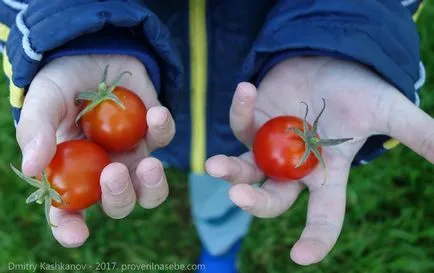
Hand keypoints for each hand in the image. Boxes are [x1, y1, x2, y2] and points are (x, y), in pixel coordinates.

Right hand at [16, 55, 174, 246]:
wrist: (93, 51)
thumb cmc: (62, 80)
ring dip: (154, 183)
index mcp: (70, 172)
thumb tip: (31, 166)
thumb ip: (36, 130)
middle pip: (119, 204)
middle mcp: (103, 171)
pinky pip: (164, 141)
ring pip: (150, 188)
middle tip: (114, 172)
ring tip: (150, 163)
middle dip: (119, 196)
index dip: (70, 228)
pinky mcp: (152, 134)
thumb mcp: (43, 99)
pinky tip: (155, 112)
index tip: (77, 235)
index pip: (67, 211)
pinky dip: (162, 129)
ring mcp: (131, 154)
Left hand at [206, 56, 433, 264]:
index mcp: (327, 174)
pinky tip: (247, 89)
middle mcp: (295, 167)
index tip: (301, 256)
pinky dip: (240, 110)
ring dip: (229, 170)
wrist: (333, 59)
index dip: (315, 238)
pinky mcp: (254, 122)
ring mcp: (270, 147)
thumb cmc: (359, 89)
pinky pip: (241, 124)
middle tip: (239, 195)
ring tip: (214, 166)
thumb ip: (418, 134)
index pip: (323, 215)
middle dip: (257, 201)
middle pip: (273, 197)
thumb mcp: (388, 110)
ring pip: (245, 169)